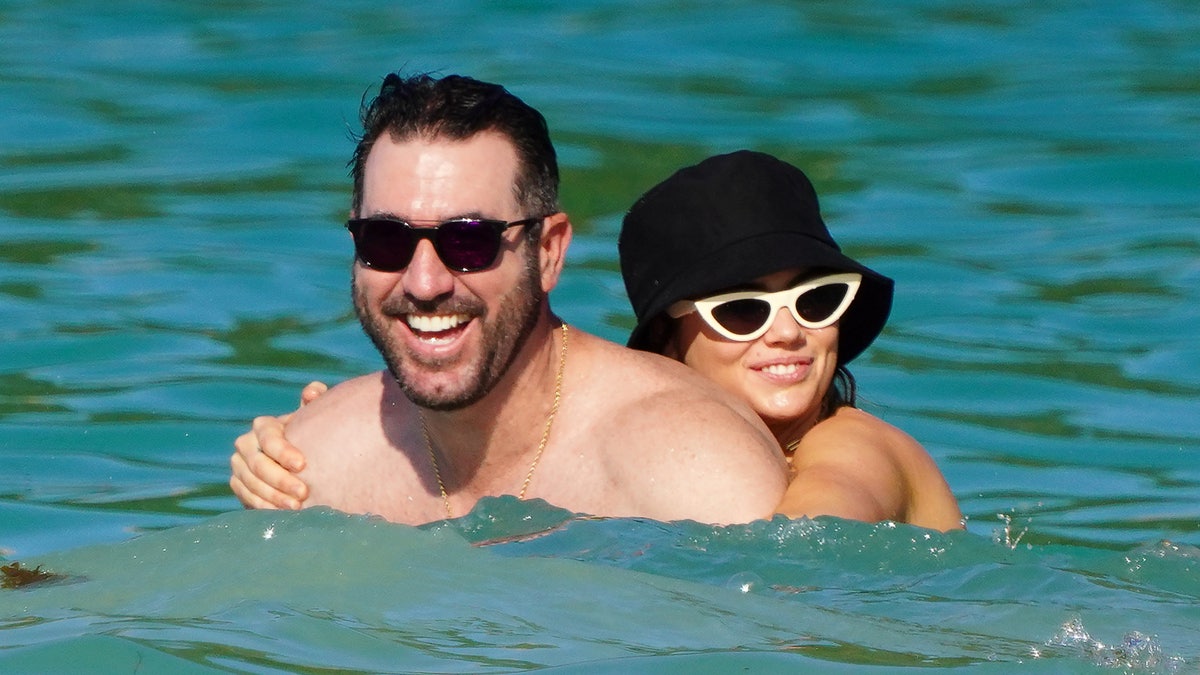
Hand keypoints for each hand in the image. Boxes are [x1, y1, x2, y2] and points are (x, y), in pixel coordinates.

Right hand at [228, 381, 325, 509]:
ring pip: (250, 482)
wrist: (299, 461)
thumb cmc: (310, 436)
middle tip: (303, 493)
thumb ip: (316, 400)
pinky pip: (246, 497)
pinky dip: (264, 506)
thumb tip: (312, 392)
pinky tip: (283, 514)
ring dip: (273, 496)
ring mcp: (239, 466)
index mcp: (264, 426)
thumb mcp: (314, 418)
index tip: (302, 465)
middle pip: (257, 464)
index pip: (268, 437)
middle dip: (279, 479)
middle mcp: (246, 444)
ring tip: (296, 507)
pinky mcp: (238, 484)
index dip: (282, 451)